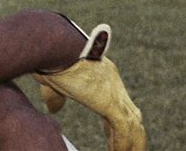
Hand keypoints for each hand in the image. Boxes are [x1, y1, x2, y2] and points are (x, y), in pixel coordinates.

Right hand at [32, 24, 146, 150]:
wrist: (54, 45)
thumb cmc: (51, 57)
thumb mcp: (53, 81)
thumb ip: (56, 96)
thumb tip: (53, 109)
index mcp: (103, 75)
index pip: (118, 102)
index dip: (116, 122)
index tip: (112, 136)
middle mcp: (113, 83)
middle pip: (133, 114)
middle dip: (131, 134)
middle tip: (126, 149)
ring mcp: (114, 92)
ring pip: (134, 124)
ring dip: (133, 143)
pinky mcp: (110, 102)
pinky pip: (123, 130)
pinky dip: (122, 144)